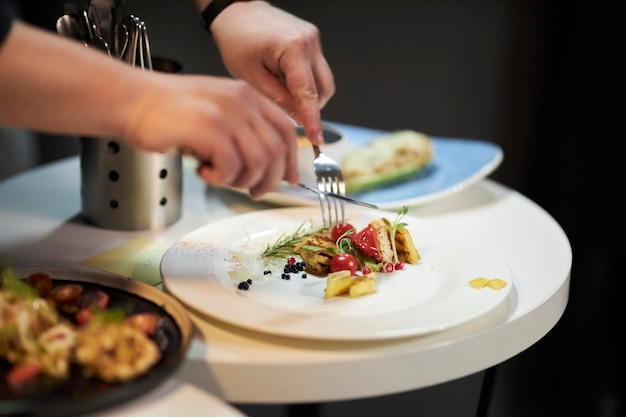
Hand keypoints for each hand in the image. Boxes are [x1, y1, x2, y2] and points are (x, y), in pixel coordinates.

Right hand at [121, 71, 297, 198]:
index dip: (291, 159)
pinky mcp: (208, 129)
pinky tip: (204, 173)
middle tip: (253, 192)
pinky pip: (232, 166)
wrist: (131, 100)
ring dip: (242, 181)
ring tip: (221, 180)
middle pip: (276, 150)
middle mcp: (242, 101)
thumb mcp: (215, 110)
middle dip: (269, 180)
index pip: (286, 129)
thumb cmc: (166, 110)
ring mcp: (226, 114)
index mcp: (247, 95)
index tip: (288, 179)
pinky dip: (220, 179)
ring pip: (259, 161)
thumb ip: (242, 129)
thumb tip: (264, 164)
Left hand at [210, 1, 334, 145]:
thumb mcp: (249, 76)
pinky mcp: (311, 40)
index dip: (313, 119)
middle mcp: (309, 42)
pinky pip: (316, 69)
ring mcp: (313, 39)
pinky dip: (305, 82)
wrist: (237, 11)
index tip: (316, 138)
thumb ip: (276, 99)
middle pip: (323, 89)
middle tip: (289, 115)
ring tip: (283, 94)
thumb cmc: (237, 38)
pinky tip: (284, 82)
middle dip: (310, 107)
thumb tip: (296, 117)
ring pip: (323, 81)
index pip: (308, 93)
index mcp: (293, 49)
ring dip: (308, 95)